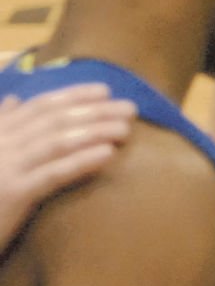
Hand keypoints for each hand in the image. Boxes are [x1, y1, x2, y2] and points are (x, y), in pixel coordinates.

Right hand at [0, 84, 134, 248]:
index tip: (105, 90)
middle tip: (130, 108)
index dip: (72, 96)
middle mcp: (0, 145)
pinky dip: (81, 161)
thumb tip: (14, 100)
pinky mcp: (13, 194)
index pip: (38, 107)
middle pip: (52, 121)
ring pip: (55, 143)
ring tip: (125, 129)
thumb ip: (1, 127)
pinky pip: (52, 174)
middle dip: (93, 111)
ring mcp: (5, 168)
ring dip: (93, 132)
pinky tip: (108, 155)